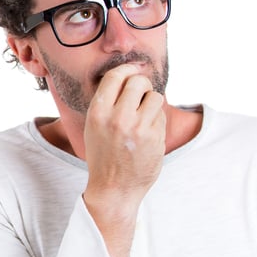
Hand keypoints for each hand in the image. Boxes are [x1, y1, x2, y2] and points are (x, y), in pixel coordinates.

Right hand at [82, 63, 165, 256]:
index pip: (115, 76)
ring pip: (155, 96)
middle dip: (142, 84)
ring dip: (151, 102)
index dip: (128, 69)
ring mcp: (137, 128)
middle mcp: (117, 118)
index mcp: (98, 112)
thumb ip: (107, 102)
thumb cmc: (104, 155)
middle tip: (141, 93)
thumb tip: (127, 74)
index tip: (133, 70)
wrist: (114, 188)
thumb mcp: (94, 126)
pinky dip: (156, 119)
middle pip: (138, 81)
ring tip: (144, 115)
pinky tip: (147, 132)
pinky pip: (161, 115)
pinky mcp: (154, 138)